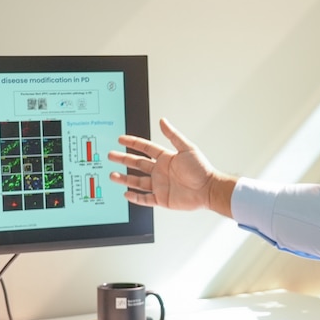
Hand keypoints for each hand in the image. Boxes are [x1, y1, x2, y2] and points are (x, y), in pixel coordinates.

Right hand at [108, 118, 235, 216]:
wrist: (209, 189)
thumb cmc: (202, 169)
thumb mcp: (187, 148)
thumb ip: (173, 136)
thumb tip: (163, 121)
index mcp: (166, 158)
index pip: (146, 148)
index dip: (133, 143)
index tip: (121, 139)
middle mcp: (161, 171)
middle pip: (138, 164)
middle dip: (123, 159)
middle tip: (110, 155)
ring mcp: (160, 185)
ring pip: (137, 181)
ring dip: (125, 178)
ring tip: (112, 175)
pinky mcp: (162, 199)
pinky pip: (145, 198)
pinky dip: (135, 197)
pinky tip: (126, 194)